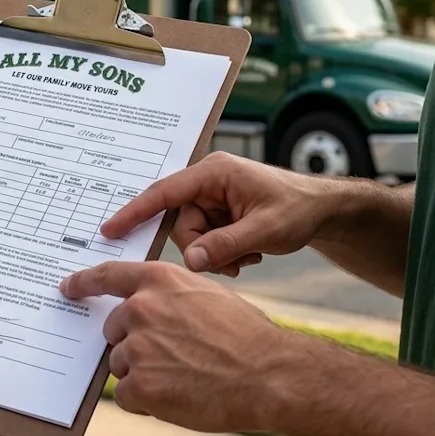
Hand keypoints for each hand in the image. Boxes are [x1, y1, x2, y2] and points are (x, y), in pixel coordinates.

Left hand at [60, 261, 293, 432]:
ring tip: (184, 376)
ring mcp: (137, 347)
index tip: (67, 288)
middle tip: (172, 356)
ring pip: (120, 364)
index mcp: (159, 281)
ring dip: (143, 373)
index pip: (107, 276)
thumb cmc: (246, 336)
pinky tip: (180, 396)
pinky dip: (147, 401)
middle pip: (114, 329)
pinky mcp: (140, 385)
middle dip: (133, 343)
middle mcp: (142, 309)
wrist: (269, 375)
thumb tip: (147, 312)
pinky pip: (128, 395)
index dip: (83, 282)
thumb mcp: (206, 296)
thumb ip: (169, 298)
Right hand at [102, 151, 329, 276]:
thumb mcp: (265, 229)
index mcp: (214, 173)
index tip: (110, 229)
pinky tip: (248, 252)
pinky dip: (223, 252)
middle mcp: (209, 182)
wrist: (323, 211)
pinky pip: (205, 239)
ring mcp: (214, 198)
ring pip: (193, 237)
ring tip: (248, 256)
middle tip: (234, 263)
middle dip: (204, 249)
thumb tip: (192, 262)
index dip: (135, 211)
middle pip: (181, 224)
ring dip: (217, 253)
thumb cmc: (299, 209)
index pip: (165, 192)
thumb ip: (226, 245)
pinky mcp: (219, 213)